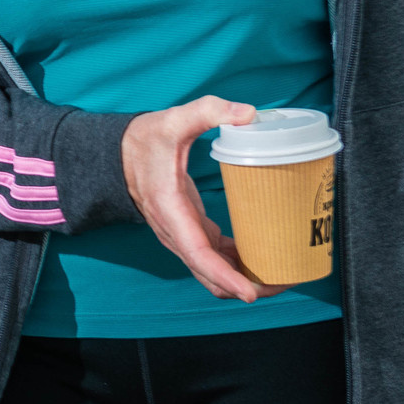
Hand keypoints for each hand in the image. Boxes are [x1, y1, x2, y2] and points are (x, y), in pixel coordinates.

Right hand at [120, 97, 278, 302]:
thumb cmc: (143, 141)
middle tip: (286, 280)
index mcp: (171, 211)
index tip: (250, 293)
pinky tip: (265, 259)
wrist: (117, 154)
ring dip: (246, 281)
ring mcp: (184, 237)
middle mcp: (176, 233)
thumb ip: (207, 111)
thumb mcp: (172, 120)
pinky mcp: (192, 232)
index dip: (224, 276)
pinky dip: (238, 267)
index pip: (198, 254)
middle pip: (211, 277)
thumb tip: (248, 114)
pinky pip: (216, 260)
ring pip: (214, 274)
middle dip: (247, 288)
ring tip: (283, 274)